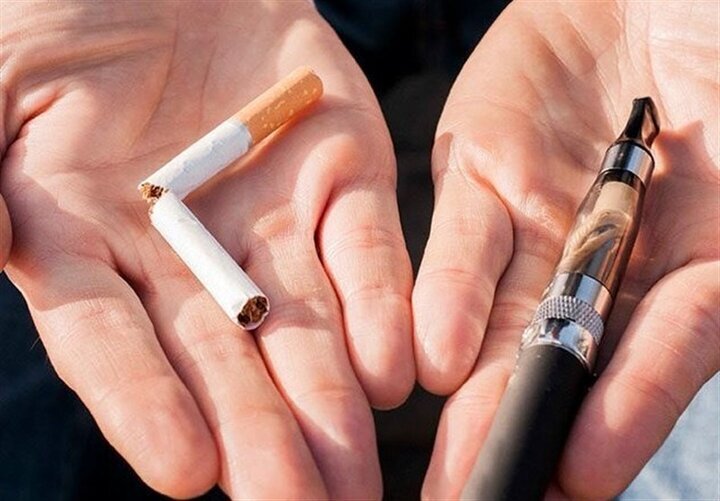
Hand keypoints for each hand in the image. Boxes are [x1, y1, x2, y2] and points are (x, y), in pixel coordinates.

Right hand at [1, 1, 413, 497]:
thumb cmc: (64, 15)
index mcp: (93, 242)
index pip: (115, 345)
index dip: (144, 407)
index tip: (184, 474)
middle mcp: (190, 253)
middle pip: (224, 363)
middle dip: (260, 438)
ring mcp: (274, 218)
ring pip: (305, 327)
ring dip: (331, 402)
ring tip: (351, 475)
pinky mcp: (344, 175)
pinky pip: (367, 250)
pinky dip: (380, 307)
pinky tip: (394, 372)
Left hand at [413, 1, 718, 497]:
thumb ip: (717, 270)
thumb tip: (707, 305)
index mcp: (690, 263)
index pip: (652, 359)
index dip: (621, 416)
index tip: (579, 478)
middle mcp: (607, 256)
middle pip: (561, 360)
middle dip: (523, 432)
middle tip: (483, 500)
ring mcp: (540, 216)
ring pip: (504, 317)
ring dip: (481, 392)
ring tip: (457, 463)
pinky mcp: (480, 168)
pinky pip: (462, 242)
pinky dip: (450, 299)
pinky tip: (435, 360)